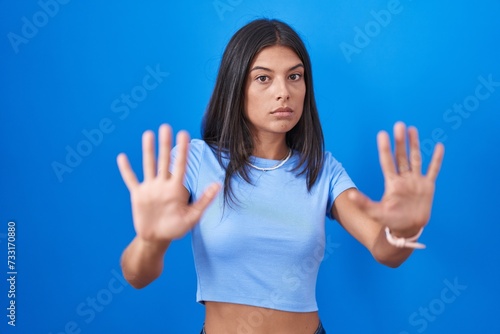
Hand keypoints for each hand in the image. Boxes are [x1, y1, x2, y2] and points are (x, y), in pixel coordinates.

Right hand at [117, 124, 220, 243]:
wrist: (157, 238)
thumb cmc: (176, 228)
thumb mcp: (192, 217)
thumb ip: (203, 201)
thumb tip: (218, 185)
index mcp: (176, 189)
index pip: (180, 165)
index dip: (183, 150)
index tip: (185, 134)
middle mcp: (163, 184)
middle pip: (164, 160)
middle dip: (165, 144)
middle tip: (166, 126)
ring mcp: (150, 188)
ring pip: (149, 165)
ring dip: (148, 150)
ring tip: (148, 134)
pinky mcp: (137, 195)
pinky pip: (131, 180)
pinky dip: (126, 170)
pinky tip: (122, 157)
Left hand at [349, 122, 443, 236]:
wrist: (406, 230)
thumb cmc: (390, 221)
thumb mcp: (375, 212)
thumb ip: (364, 203)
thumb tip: (350, 195)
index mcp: (392, 182)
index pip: (387, 162)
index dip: (385, 148)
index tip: (382, 134)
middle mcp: (403, 178)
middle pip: (401, 156)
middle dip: (400, 141)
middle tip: (398, 125)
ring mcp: (416, 181)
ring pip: (416, 159)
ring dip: (414, 144)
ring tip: (412, 129)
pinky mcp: (427, 186)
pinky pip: (433, 170)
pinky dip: (436, 159)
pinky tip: (438, 146)